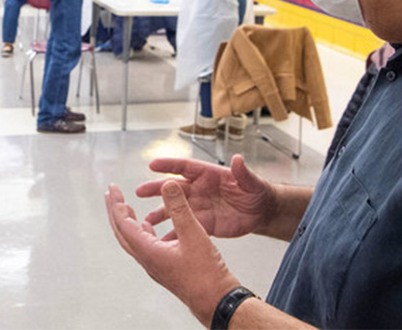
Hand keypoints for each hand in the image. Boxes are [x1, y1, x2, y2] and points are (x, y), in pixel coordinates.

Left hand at [105, 181, 239, 325]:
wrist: (215, 300)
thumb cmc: (205, 274)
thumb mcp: (193, 234)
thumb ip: (179, 208)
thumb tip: (168, 185)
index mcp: (147, 251)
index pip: (123, 223)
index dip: (116, 203)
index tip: (112, 188)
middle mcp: (146, 259)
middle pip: (122, 232)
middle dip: (115, 211)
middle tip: (112, 195)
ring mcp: (154, 264)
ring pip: (133, 239)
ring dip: (128, 221)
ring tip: (126, 208)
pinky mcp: (164, 266)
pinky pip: (145, 245)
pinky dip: (142, 231)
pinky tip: (149, 226)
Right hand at [137, 155, 275, 239]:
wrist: (261, 212)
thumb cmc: (256, 191)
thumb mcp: (252, 182)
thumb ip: (243, 172)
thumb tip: (238, 159)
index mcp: (208, 174)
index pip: (185, 167)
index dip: (169, 165)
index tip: (153, 164)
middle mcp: (199, 189)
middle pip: (173, 188)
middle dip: (156, 189)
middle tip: (140, 192)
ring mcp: (198, 207)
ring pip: (175, 210)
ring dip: (160, 214)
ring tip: (146, 221)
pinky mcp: (202, 224)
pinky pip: (184, 229)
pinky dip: (173, 235)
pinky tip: (162, 242)